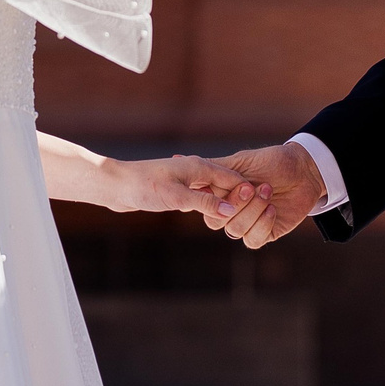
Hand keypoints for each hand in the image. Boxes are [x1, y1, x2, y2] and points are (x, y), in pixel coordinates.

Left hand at [100, 154, 258, 226]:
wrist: (117, 185)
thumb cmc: (143, 186)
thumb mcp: (176, 197)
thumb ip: (204, 202)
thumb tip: (230, 211)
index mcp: (200, 167)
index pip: (234, 178)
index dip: (249, 193)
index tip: (267, 206)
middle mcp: (197, 171)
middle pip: (228, 185)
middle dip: (243, 199)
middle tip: (261, 215)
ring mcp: (188, 180)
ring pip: (217, 192)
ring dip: (228, 204)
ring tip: (244, 219)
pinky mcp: (180, 191)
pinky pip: (205, 198)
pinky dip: (214, 207)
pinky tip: (218, 218)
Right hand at [204, 143, 328, 248]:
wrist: (304, 170)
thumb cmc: (272, 161)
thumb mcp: (240, 161)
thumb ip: (213, 168)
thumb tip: (178, 161)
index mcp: (221, 193)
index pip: (204, 205)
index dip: (211, 200)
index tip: (223, 186)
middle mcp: (231, 211)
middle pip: (216, 221)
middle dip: (235, 204)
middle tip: (251, 186)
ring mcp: (248, 223)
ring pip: (235, 230)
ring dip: (253, 210)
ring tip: (267, 190)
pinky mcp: (265, 233)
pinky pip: (253, 239)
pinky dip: (262, 224)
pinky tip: (272, 208)